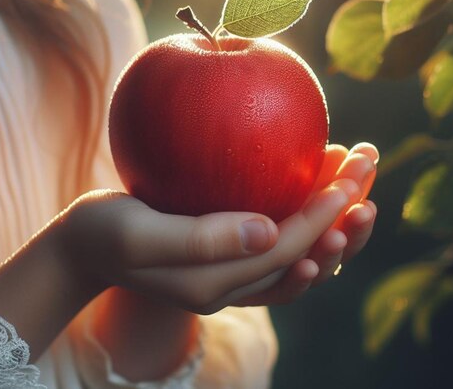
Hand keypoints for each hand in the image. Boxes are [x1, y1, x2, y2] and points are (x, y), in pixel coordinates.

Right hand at [58, 142, 377, 314]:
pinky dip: (306, 216)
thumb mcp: (142, 235)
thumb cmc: (104, 232)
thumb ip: (202, 239)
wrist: (83, 247)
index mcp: (216, 285)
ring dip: (335, 217)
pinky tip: (318, 182)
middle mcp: (233, 285)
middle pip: (306, 254)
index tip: (349, 176)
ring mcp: (232, 273)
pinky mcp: (226, 256)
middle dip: (344, 213)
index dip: (322, 214)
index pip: (285, 249)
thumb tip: (270, 232)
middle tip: (369, 167)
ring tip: (359, 175)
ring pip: (300, 252)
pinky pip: (279, 243)